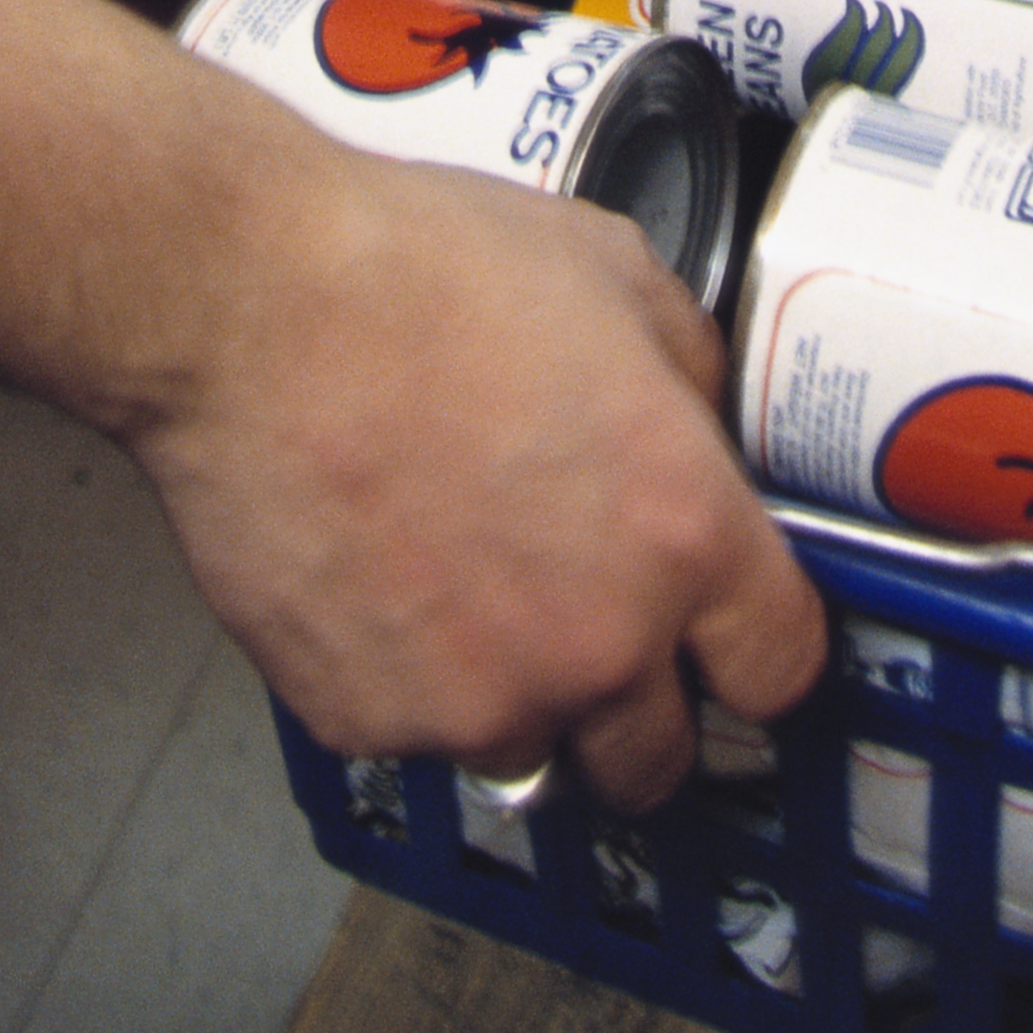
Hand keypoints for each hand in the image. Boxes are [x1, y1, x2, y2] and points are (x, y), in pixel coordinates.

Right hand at [130, 113, 826, 814]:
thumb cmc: (423, 271)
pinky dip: (406, 684)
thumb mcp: (615, 272)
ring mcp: (478, 699)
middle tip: (585, 625)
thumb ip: (685, 377)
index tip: (726, 635)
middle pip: (659, 761)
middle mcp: (596, 643)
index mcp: (682, 531)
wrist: (253, 306)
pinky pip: (415, 737)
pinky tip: (377, 579)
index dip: (753, 649)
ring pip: (531, 756)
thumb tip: (695, 430)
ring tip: (460, 589)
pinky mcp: (367, 723)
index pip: (780, 671)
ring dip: (515, 698)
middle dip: (633, 704)